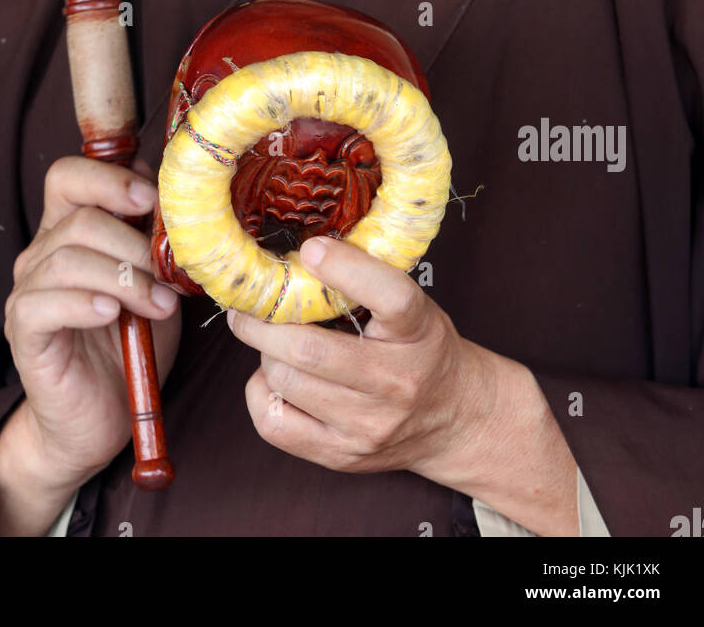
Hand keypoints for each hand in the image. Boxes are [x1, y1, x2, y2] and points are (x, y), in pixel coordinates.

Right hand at [2, 153, 180, 489]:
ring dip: (123, 279)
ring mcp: (27, 292)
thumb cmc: (130, 343)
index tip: (152, 201)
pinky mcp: (23, 331)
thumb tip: (177, 199)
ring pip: (67, 259)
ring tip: (157, 306)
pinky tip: (112, 315)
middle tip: (167, 275)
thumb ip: (155, 241)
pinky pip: (44, 303)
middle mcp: (41, 254)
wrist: (101, 416)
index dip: (110, 178)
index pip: (69, 175)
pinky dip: (84, 303)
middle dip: (132, 242)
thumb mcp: (154, 282)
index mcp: (68, 230)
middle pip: (78, 219)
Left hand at [225, 235, 484, 481]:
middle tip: (249, 302)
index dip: (346, 269)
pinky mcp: (341, 454)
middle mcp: (397, 382)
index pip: (391, 297)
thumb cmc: (421, 349)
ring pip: (284, 381)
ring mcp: (368, 426)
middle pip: (310, 350)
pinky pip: (274, 421)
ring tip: (272, 339)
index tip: (310, 249)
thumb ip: (367, 281)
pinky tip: (273, 377)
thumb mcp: (414, 306)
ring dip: (265, 353)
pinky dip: (260, 391)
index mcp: (418, 332)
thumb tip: (299, 253)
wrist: (454, 417)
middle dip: (264, 320)